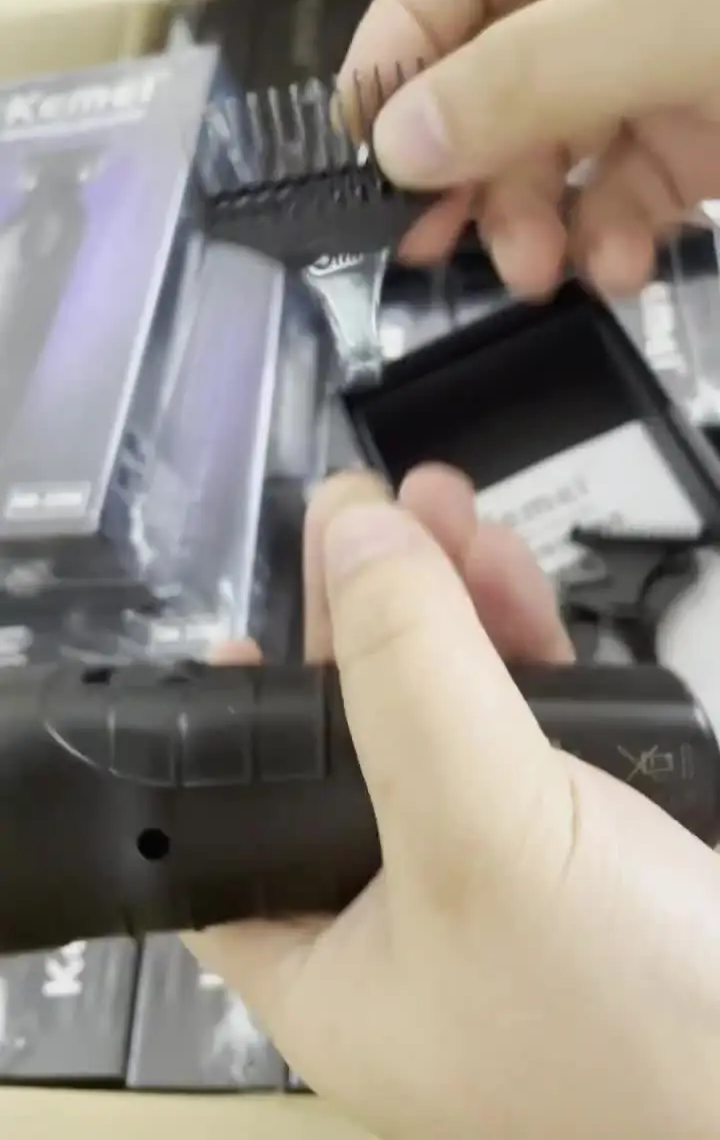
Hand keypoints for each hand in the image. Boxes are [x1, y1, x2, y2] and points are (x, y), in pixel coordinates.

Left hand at [187, 467, 719, 1139]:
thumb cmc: (624, 1003)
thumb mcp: (481, 830)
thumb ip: (408, 677)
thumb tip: (354, 535)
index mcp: (330, 963)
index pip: (231, 837)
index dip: (226, 733)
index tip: (242, 635)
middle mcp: (399, 921)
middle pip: (346, 742)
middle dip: (362, 615)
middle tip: (363, 506)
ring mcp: (495, 880)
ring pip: (444, 718)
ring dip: (443, 604)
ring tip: (441, 504)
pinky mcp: (576, 843)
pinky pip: (525, 726)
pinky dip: (516, 643)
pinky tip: (507, 572)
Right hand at [337, 0, 719, 298]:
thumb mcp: (678, 10)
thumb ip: (533, 73)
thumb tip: (395, 145)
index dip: (401, 46)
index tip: (365, 145)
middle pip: (498, 71)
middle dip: (472, 165)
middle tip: (435, 242)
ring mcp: (666, 57)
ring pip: (559, 145)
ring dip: (535, 220)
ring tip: (536, 274)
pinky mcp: (708, 132)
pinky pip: (632, 189)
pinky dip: (616, 237)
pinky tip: (619, 270)